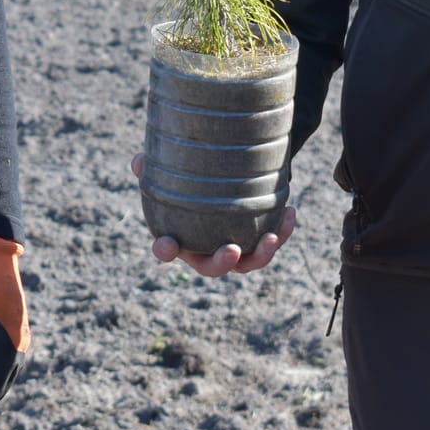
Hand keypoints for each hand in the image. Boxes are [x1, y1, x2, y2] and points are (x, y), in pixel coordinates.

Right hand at [133, 154, 295, 276]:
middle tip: (233, 250)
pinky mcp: (257, 242)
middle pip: (211, 268)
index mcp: (180, 237)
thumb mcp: (172, 170)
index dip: (165, 250)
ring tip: (273, 237)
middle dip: (222, 263)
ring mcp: (234, 250)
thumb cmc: (192, 178)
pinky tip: (291, 213)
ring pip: (248, 264)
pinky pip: (271, 244)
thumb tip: (139, 160)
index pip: (167, 249)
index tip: (166, 246)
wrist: (224, 180)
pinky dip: (283, 232)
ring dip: (261, 255)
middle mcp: (206, 250)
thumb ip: (154, 167)